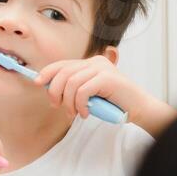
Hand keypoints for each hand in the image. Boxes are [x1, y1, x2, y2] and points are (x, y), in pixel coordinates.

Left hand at [33, 55, 155, 121]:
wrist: (139, 108)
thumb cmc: (114, 104)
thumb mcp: (91, 94)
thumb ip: (76, 88)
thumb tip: (50, 89)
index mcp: (91, 62)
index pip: (63, 64)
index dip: (47, 72)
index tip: (37, 83)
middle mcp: (96, 62)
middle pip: (63, 73)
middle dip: (55, 92)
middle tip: (58, 107)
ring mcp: (102, 69)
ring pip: (71, 83)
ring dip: (69, 102)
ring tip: (74, 114)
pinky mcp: (107, 78)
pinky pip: (82, 91)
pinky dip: (80, 105)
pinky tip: (86, 113)